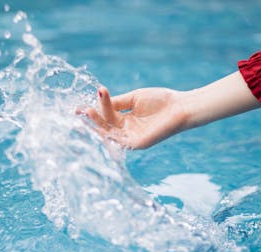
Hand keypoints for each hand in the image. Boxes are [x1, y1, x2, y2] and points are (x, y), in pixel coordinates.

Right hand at [80, 71, 260, 149]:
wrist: (180, 107)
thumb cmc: (161, 101)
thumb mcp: (134, 98)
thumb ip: (117, 102)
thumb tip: (98, 100)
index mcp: (125, 120)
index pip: (105, 115)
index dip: (93, 110)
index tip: (79, 104)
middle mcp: (126, 131)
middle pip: (104, 126)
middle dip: (91, 118)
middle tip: (80, 109)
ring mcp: (131, 138)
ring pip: (109, 134)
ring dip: (97, 124)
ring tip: (87, 111)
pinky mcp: (138, 144)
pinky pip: (119, 141)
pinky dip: (109, 133)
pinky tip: (101, 124)